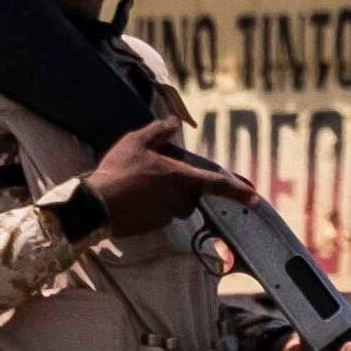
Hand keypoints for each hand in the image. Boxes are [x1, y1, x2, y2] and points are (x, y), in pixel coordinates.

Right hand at [78, 124, 247, 237]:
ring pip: (175, 205)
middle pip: (190, 193)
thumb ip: (159, 131)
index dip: (238, 190)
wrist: (95, 206)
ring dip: (165, 196)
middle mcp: (178, 199)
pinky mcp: (154, 227)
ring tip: (137, 184)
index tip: (255, 197)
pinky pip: (160, 214)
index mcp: (179, 177)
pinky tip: (132, 197)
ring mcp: (166, 216)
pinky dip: (151, 206)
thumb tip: (174, 123)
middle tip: (151, 173)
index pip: (215, 184)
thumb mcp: (136, 141)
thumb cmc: (117, 171)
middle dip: (179, 184)